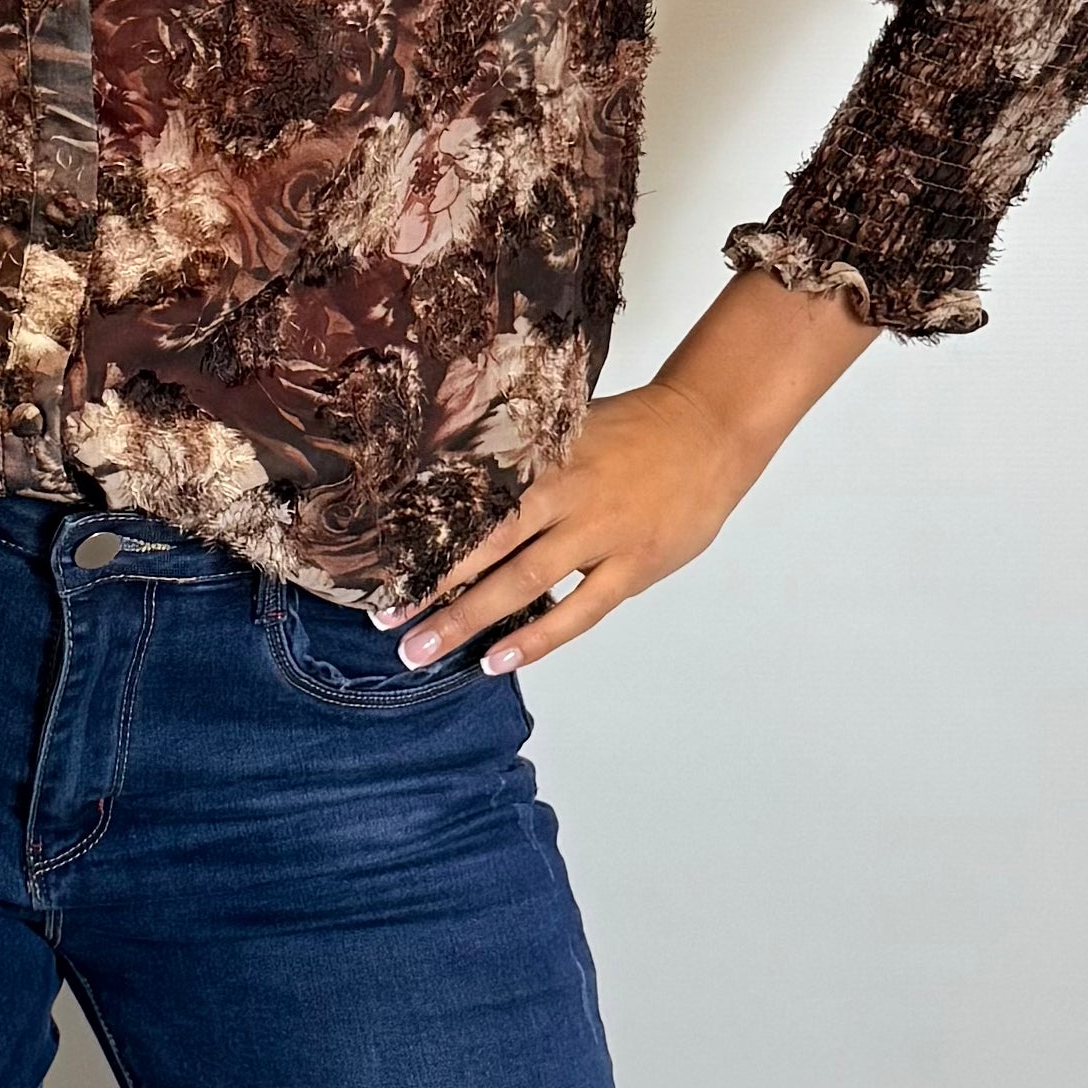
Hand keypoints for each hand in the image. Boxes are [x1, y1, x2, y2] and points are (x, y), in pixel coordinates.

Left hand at [373, 265, 884, 678]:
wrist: (708, 427)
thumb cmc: (630, 429)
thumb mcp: (566, 430)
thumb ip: (519, 463)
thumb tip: (449, 487)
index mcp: (540, 460)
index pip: (468, 504)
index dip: (423, 536)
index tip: (379, 565)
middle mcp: (563, 497)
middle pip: (484, 547)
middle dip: (431, 588)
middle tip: (385, 623)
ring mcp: (600, 535)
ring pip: (523, 585)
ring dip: (469, 620)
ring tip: (422, 650)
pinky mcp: (633, 567)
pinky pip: (578, 611)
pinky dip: (536, 638)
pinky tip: (497, 660)